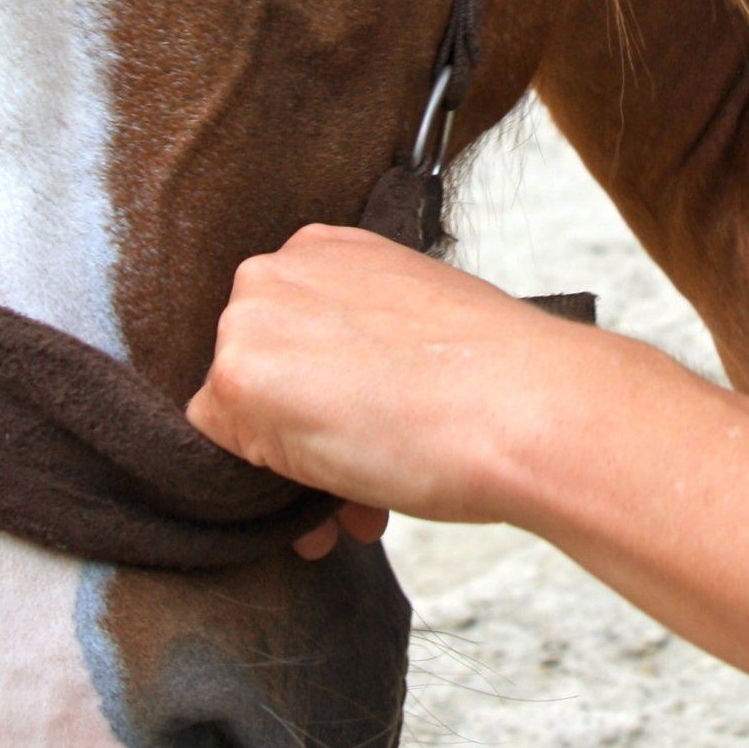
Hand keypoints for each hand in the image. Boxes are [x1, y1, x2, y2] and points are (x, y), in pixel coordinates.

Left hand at [189, 226, 580, 554]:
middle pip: (257, 375)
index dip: (325, 396)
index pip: (290, 337)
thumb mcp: (419, 327)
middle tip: (369, 471)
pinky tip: (350, 498)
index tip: (368, 426)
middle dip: (306, 435)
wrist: (523, 406)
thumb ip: (362, 348)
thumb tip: (343, 397)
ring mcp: (251, 321)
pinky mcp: (237, 380)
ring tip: (369, 499)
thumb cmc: (496, 375)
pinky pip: (225, 456)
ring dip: (299, 470)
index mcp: (327, 249)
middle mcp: (279, 272)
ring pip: (240, 416)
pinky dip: (277, 494)